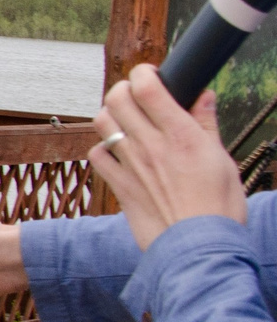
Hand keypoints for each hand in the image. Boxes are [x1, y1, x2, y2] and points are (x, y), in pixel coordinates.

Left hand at [92, 64, 245, 247]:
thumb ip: (207, 124)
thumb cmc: (218, 207)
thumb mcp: (223, 160)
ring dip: (111, 115)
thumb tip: (203, 95)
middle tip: (136, 94)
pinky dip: (103, 148)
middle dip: (124, 88)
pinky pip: (97, 155)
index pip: (148, 87)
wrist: (198, 249)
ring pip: (102, 122)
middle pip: (117, 98)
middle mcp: (151, 146)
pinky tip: (118, 152)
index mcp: (181, 135)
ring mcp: (130, 166)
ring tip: (126, 121)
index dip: (143, 72)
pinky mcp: (119, 186)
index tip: (150, 73)